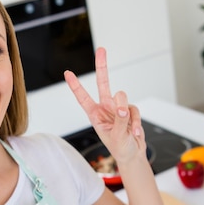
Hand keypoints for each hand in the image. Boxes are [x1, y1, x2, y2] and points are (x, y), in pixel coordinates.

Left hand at [64, 47, 145, 163]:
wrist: (133, 155)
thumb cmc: (120, 148)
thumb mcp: (116, 136)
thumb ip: (119, 120)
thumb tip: (122, 105)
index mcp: (95, 114)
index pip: (83, 97)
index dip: (75, 85)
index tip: (67, 73)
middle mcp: (105, 108)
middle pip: (103, 83)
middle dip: (102, 66)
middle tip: (101, 49)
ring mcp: (118, 108)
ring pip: (123, 98)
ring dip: (127, 113)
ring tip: (128, 128)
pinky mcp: (130, 111)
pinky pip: (135, 110)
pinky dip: (136, 122)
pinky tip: (135, 133)